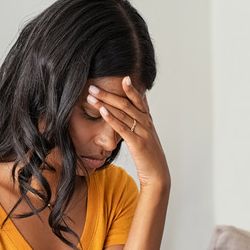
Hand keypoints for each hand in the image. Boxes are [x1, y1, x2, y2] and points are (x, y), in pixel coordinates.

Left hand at [89, 76, 169, 190]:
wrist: (157, 173)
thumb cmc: (149, 155)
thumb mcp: (146, 134)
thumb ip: (142, 119)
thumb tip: (139, 103)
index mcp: (147, 120)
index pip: (139, 99)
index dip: (130, 88)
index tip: (122, 76)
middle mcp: (146, 123)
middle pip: (126, 103)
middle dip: (108, 93)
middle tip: (92, 86)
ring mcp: (142, 132)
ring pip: (122, 113)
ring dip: (105, 103)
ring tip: (91, 96)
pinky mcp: (137, 143)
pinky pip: (122, 128)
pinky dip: (111, 118)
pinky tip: (102, 111)